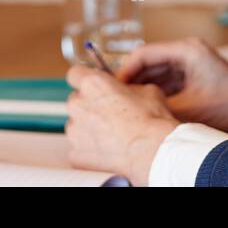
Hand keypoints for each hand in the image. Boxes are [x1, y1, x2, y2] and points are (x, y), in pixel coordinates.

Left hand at [64, 65, 177, 185]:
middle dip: (89, 105)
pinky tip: (108, 150)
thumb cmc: (151, 121)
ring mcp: (75, 131)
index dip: (85, 79)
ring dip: (88, 127)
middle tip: (109, 113)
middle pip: (76, 100)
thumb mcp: (146, 90)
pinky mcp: (76, 154)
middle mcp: (78, 105)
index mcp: (92, 84)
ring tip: (111, 134)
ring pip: (76, 124)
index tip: (92, 86)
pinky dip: (89, 148)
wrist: (152, 151)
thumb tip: (125, 92)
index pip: (75, 74)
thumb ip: (127, 87)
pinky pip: (78, 147)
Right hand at [118, 37, 227, 135]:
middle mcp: (187, 53)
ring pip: (155, 76)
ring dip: (142, 90)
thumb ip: (158, 106)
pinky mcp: (194, 79)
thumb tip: (131, 108)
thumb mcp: (191, 109)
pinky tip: (145, 110)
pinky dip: (155, 96)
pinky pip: (167, 85)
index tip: (111, 89)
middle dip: (131, 82)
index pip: (143, 54)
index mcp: (186, 50)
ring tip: (127, 107)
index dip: (124, 71)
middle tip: (114, 100)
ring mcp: (191, 65)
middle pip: (147, 63)